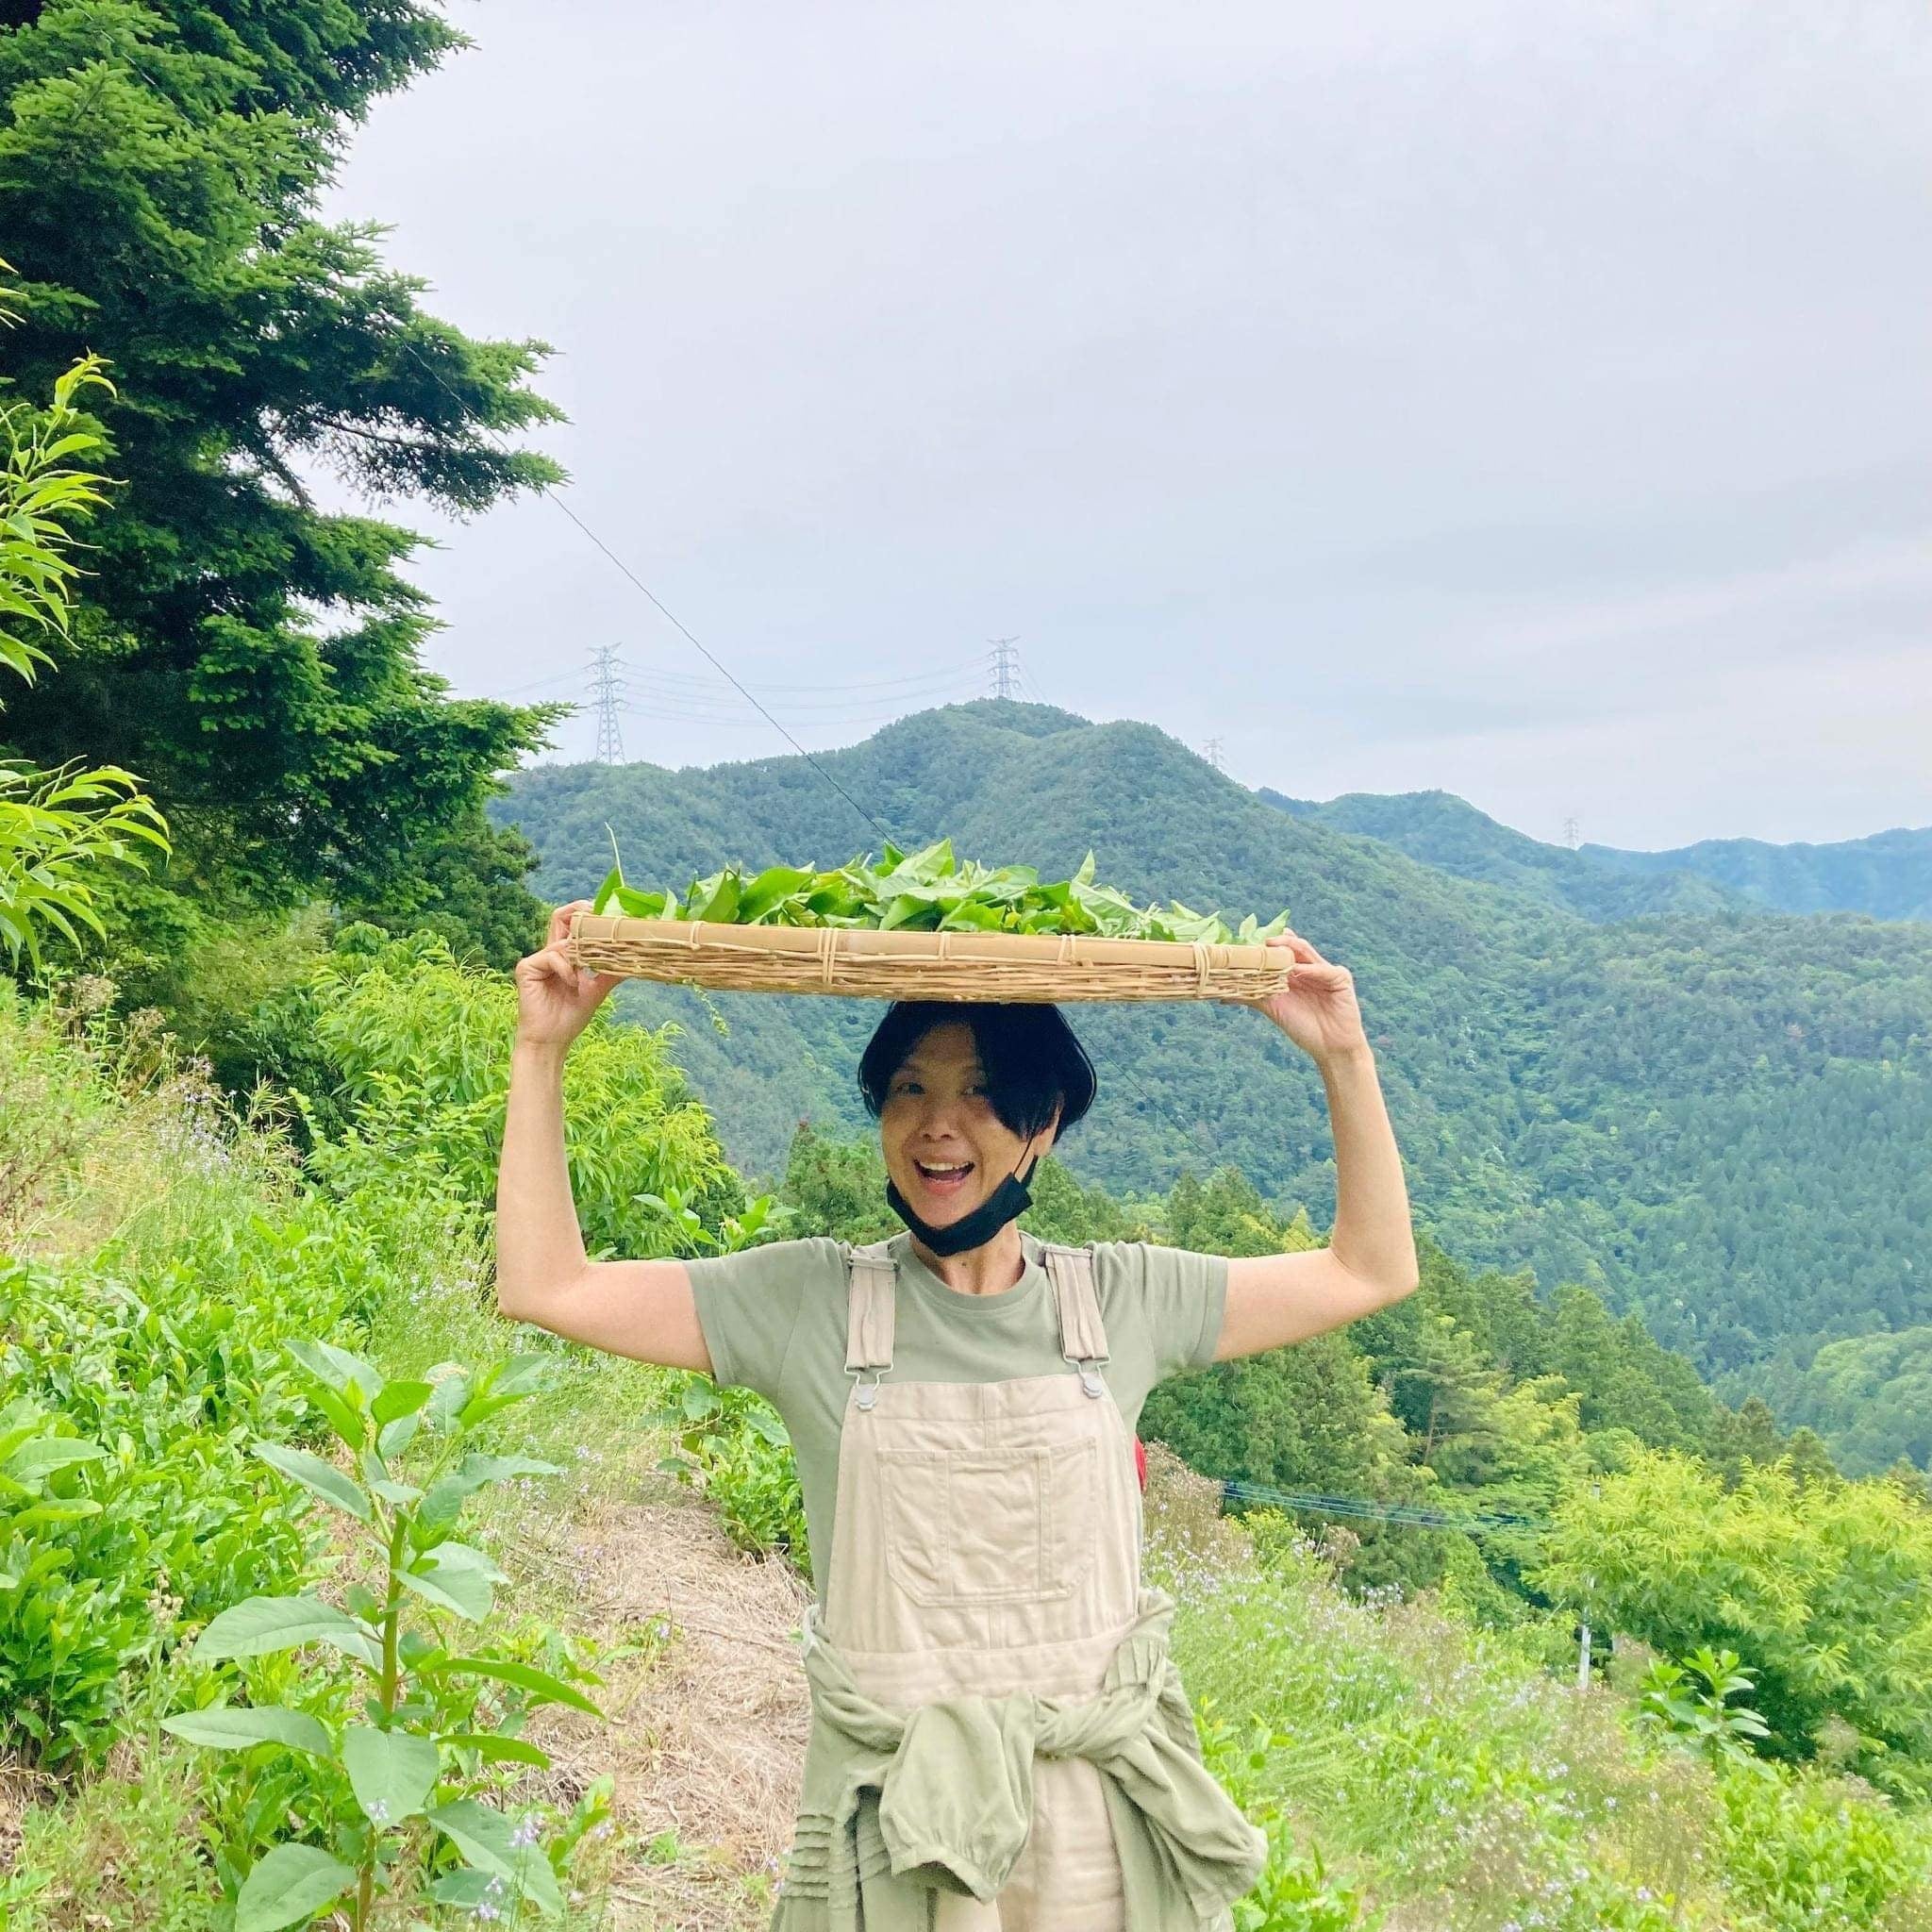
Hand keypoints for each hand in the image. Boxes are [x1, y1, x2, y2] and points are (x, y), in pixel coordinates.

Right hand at [513, 900, 624, 1051]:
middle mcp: (550, 953)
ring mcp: (537, 960)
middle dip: (579, 911)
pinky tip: (572, 984)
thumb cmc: (569, 1018)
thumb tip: (633, 962)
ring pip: (562, 940)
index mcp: (564, 957)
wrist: (551, 1040)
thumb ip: (609, 974)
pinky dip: (567, 969)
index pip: (574, 925)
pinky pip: (552, 956)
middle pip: (560, 917)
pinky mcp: (526, 968)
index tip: (611, 916)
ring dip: (581, 954)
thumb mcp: (596, 992)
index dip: (590, 917)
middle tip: (598, 915)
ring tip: (588, 971)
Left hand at [1238, 929, 1369, 1064]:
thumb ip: (1253, 998)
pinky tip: (1297, 971)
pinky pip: (1325, 970)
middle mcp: (1310, 967)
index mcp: (1295, 972)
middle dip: (1277, 943)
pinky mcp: (1341, 979)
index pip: (1280, 952)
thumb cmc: (1303, 1028)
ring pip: (1307, 952)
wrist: (1329, 1048)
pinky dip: (1311, 969)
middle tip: (1261, 942)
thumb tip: (1223, 996)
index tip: (1248, 943)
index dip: (1266, 946)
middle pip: (1293, 947)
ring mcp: (1326, 971)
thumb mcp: (1275, 1009)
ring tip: (1274, 947)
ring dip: (1290, 949)